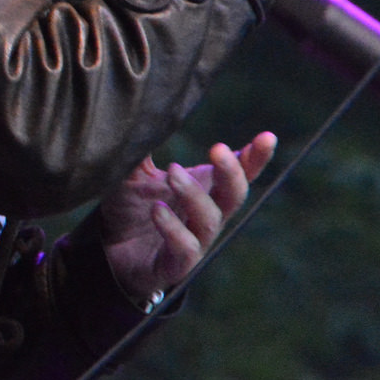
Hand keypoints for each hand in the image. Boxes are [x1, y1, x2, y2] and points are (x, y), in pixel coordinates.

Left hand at [101, 133, 276, 305]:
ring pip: (209, 221)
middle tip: (217, 148)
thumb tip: (144, 113)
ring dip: (194, 195)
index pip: (240, 173)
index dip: (256, 157)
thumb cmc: (134, 209)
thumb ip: (143, 147)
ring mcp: (195, 242)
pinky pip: (185, 249)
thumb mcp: (135, 172)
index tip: (268, 137)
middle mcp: (207, 216)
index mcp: (205, 190)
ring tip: (172, 173)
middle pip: (235, 195)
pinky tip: (157, 209)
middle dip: (231, 172)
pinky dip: (173, 228)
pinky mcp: (175, 265)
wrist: (111, 253)